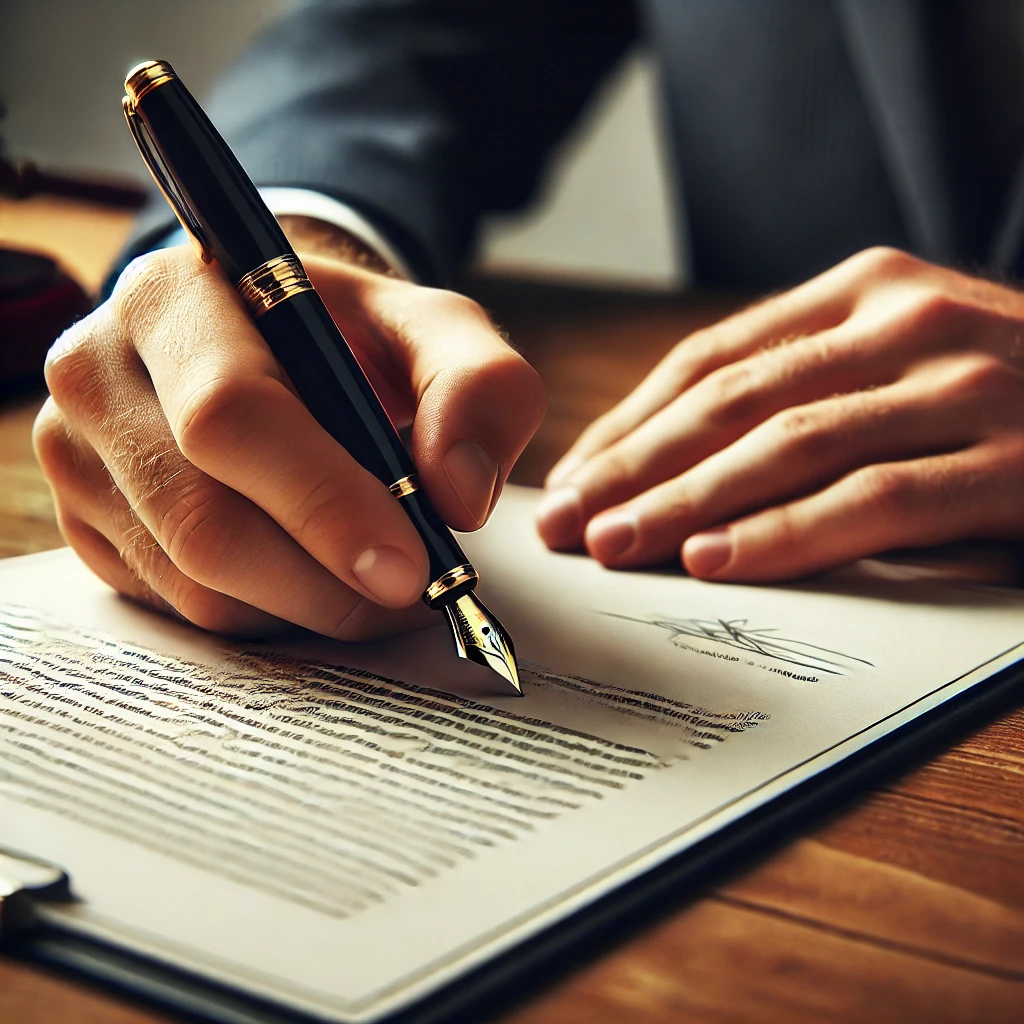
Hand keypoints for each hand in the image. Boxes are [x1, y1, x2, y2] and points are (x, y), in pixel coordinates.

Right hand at [34, 240, 544, 639]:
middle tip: (409, 593)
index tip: (407, 566)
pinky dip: (267, 611)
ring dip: (306, 604)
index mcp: (178, 298)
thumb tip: (458, 493)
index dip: (323, 503)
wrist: (275, 350)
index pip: (231, 415)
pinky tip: (312, 574)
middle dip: (325, 579)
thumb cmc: (348, 340)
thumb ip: (478, 386)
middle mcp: (101, 373)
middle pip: (202, 518)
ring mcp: (77, 456)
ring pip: (194, 580)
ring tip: (375, 580)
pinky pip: (181, 606)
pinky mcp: (85, 524)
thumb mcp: (434, 330)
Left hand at [537, 247, 1023, 580]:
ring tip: (615, 546)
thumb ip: (803, 389)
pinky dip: (787, 533)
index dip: (631, 423)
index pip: (712, 358)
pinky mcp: (1014, 463)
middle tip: (567, 522)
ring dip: (687, 501)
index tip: (574, 478)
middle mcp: (908, 321)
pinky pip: (874, 503)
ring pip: (790, 445)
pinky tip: (717, 561)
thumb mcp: (895, 365)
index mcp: (866, 291)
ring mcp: (964, 386)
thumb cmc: (1003, 397)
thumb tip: (675, 458)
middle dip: (636, 466)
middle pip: (733, 399)